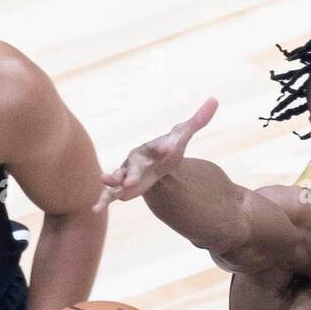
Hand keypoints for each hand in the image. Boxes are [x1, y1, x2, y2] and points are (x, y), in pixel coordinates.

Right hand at [92, 98, 217, 212]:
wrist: (154, 163)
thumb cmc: (168, 148)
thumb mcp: (183, 137)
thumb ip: (197, 121)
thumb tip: (215, 100)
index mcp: (152, 147)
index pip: (160, 146)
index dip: (165, 147)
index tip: (171, 147)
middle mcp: (136, 159)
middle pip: (135, 165)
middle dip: (134, 172)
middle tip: (131, 180)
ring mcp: (127, 173)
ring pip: (117, 176)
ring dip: (112, 180)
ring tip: (106, 181)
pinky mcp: (121, 187)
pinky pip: (110, 194)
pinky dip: (102, 201)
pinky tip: (95, 210)